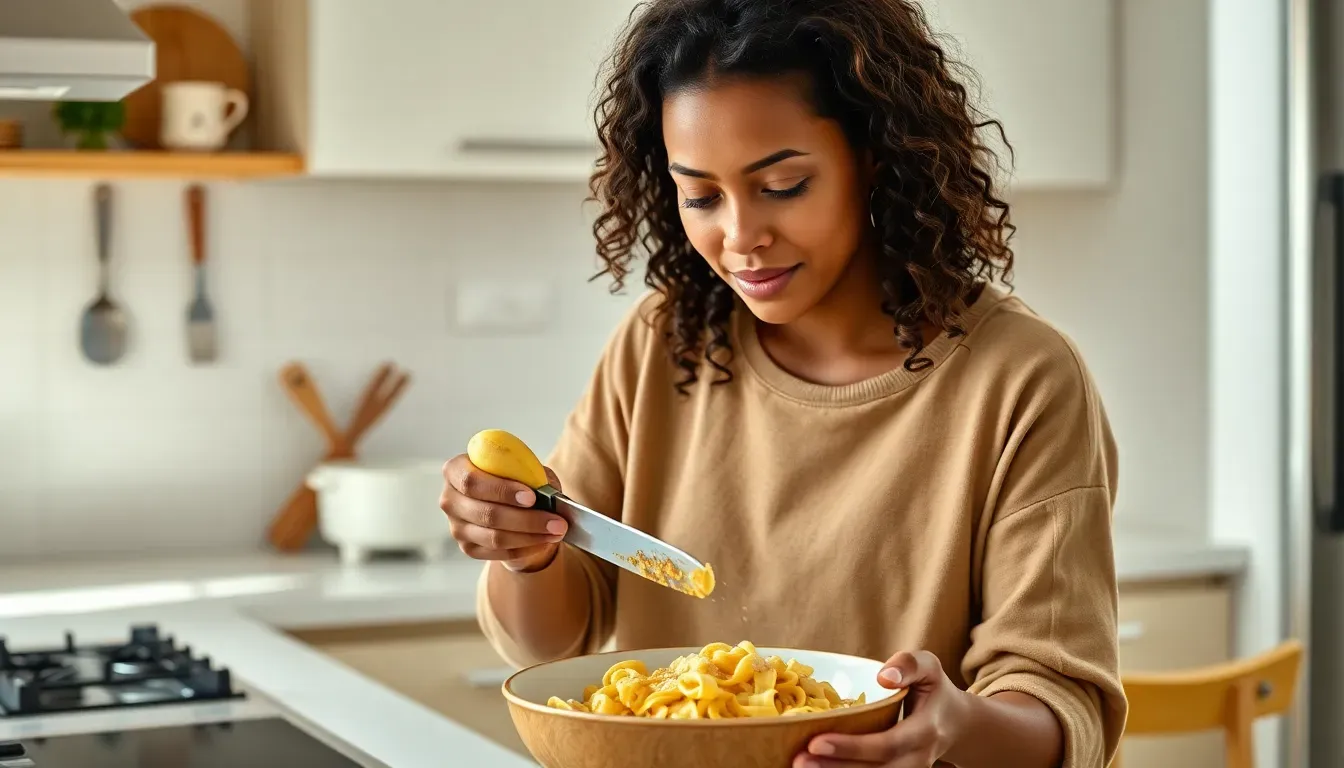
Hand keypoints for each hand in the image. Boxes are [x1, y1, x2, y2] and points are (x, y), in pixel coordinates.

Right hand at [440, 453, 568, 571]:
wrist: (506, 502)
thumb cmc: (512, 478)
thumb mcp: (522, 467)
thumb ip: (528, 472)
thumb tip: (544, 490)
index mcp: (456, 471)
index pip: (472, 482)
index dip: (501, 490)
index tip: (531, 497)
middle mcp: (450, 500)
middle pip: (486, 514)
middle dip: (526, 519)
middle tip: (557, 521)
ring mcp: (456, 527)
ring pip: (494, 537)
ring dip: (531, 536)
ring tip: (557, 531)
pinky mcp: (468, 548)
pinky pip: (499, 553)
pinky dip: (525, 548)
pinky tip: (543, 541)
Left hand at [795, 651, 969, 767]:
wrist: (956, 724)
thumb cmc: (935, 690)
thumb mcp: (929, 667)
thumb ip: (909, 665)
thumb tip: (884, 677)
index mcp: (924, 731)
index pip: (886, 744)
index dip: (851, 747)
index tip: (816, 741)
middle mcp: (916, 759)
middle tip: (798, 760)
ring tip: (800, 766)